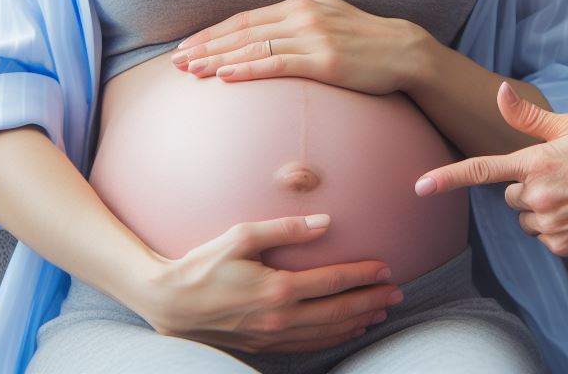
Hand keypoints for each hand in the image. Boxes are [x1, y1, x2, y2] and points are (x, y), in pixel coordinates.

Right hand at [139, 214, 402, 352]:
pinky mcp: (262, 344)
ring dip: (357, 322)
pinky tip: (346, 330)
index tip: (386, 268)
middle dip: (371, 302)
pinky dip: (332, 338)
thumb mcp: (242, 235)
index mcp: (278, 288)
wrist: (169, 302)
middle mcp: (279, 317)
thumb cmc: (204, 263)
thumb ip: (287, 228)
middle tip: (398, 293)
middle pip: (337, 312)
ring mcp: (271, 335)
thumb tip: (326, 222)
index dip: (362, 275)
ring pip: (325, 333)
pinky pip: (307, 345)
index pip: (333, 282)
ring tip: (381, 312)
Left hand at [171, 0, 428, 93]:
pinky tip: (225, 76)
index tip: (187, 45)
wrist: (404, 51)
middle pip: (243, 31)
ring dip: (218, 59)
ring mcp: (314, 36)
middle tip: (175, 62)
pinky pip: (277, 64)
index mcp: (302, 4)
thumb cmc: (366, 41)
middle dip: (206, 47)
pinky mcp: (325, 60)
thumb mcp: (330, 21)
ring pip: (254, 47)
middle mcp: (304, 15)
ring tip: (191, 71)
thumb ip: (300, 25)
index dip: (213, 32)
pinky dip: (248, 69)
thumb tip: (269, 38)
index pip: (246, 18)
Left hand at [415, 83, 567, 255]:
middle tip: (560, 175)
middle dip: (525, 185)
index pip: (482, 170)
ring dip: (538, 207)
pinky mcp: (563, 245)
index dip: (447, 178)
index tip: (419, 187)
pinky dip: (554, 226)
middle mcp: (538, 196)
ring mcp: (551, 224)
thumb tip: (498, 91)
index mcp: (536, 162)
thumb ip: (527, 116)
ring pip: (523, 216)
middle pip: (508, 195)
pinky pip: (542, 236)